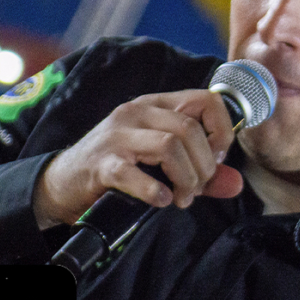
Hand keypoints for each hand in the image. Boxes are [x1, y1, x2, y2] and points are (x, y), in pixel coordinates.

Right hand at [33, 89, 243, 228]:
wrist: (61, 185)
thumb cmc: (119, 170)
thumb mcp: (163, 165)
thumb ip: (201, 172)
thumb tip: (237, 184)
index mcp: (155, 106)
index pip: (205, 99)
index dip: (222, 129)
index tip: (218, 157)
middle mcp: (136, 113)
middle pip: (190, 128)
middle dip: (204, 165)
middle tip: (197, 189)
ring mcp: (117, 136)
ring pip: (170, 145)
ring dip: (186, 179)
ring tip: (181, 198)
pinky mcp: (102, 164)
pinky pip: (136, 174)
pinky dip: (155, 191)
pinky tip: (160, 201)